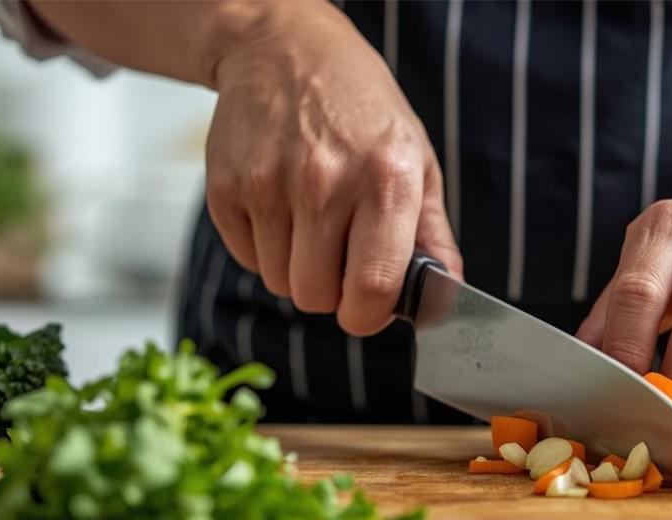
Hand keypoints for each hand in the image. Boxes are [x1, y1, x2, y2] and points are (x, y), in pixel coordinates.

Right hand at [204, 4, 460, 334]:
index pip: (373, 287)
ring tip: (312, 224)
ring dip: (298, 270)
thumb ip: (433, 236)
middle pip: (317, 296)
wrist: (286, 51)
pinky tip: (281, 209)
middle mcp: (325, 181)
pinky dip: (266, 249)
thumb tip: (444, 296)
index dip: (370, 315)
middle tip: (340, 256)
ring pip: (280, 283)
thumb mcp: (418, 163)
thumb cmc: (362, 112)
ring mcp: (269, 183)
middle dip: (332, 292)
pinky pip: (248, 260)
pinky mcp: (226, 187)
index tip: (369, 308)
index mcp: (385, 179)